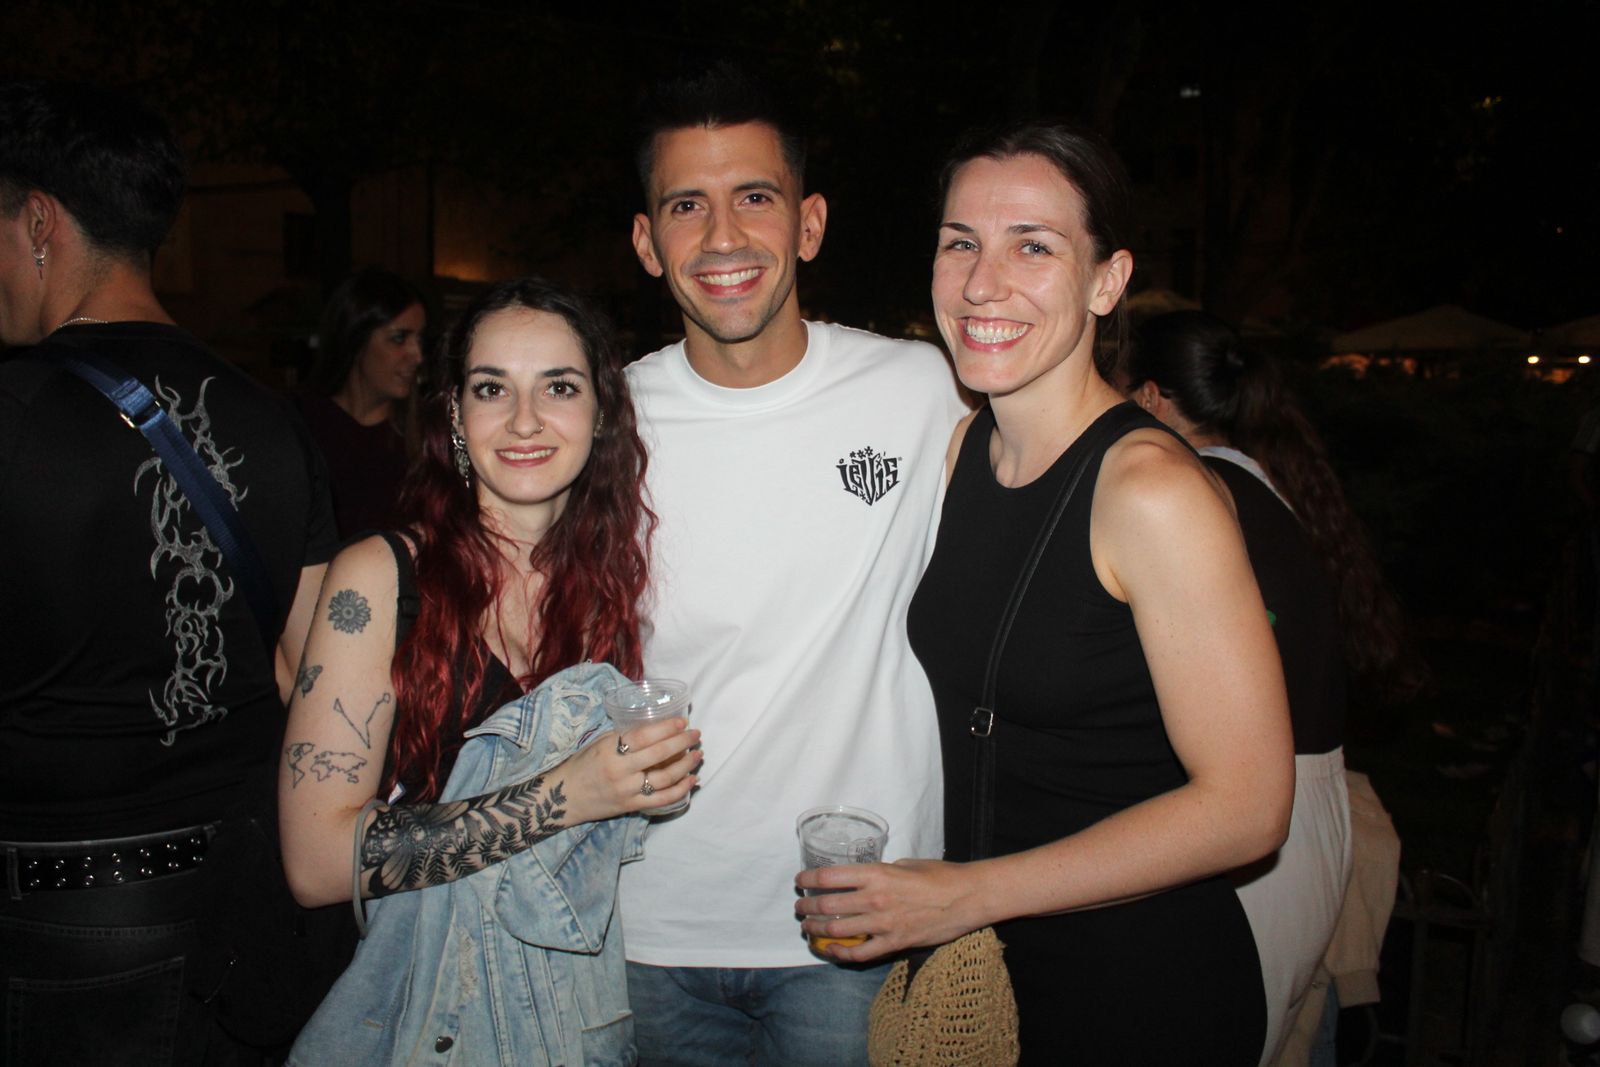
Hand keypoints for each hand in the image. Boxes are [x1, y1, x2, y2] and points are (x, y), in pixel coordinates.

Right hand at [558, 718, 700, 824]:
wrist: (563, 798)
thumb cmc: (581, 765)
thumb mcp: (598, 744)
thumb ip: (623, 738)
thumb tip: (654, 729)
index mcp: (610, 750)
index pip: (643, 736)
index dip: (665, 728)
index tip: (682, 721)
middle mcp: (620, 770)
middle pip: (658, 755)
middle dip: (681, 743)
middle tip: (696, 735)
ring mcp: (627, 790)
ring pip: (664, 778)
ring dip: (685, 766)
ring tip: (698, 755)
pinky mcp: (631, 806)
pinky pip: (661, 800)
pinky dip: (680, 790)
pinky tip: (692, 780)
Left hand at [794, 857, 985, 963]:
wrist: (967, 898)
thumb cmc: (940, 876)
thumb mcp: (906, 863)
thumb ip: (882, 872)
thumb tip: (866, 879)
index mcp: (876, 874)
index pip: (829, 877)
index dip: (808, 878)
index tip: (800, 880)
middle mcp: (875, 899)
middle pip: (827, 905)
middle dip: (807, 906)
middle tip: (800, 906)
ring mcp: (883, 923)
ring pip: (837, 930)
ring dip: (816, 929)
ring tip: (807, 927)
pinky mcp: (894, 943)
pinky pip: (860, 954)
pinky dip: (841, 954)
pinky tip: (830, 951)